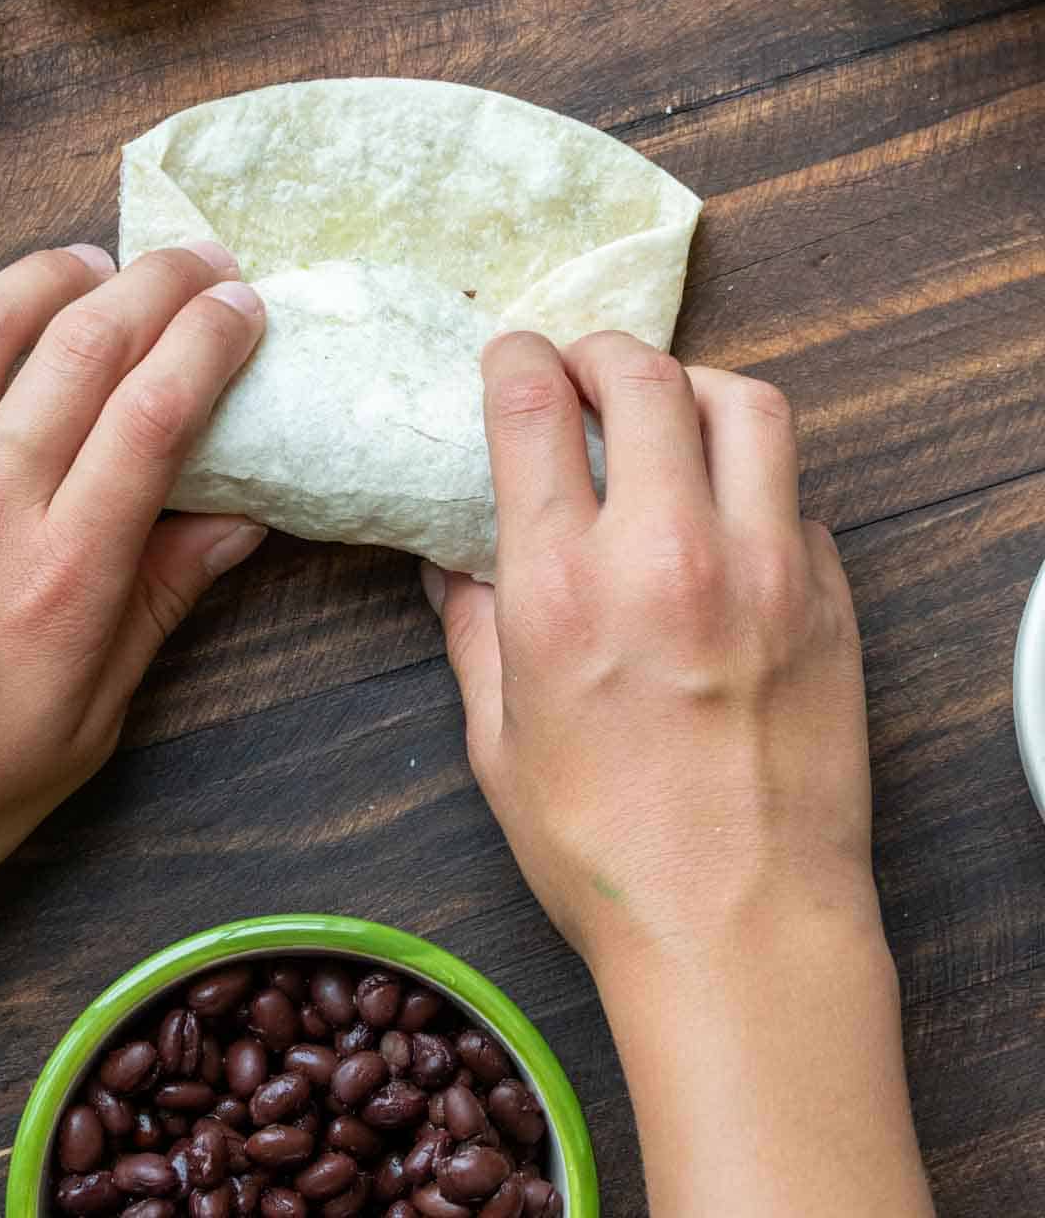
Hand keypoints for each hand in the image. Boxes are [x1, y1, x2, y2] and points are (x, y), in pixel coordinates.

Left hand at [0, 242, 265, 935]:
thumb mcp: (86, 723)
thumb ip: (156, 604)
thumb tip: (238, 522)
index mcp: (60, 573)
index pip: (156, 412)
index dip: (211, 339)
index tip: (245, 308)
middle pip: (85, 347)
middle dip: (158, 284)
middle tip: (199, 260)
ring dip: (50, 274)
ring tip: (95, 260)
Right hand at [423, 329, 872, 964]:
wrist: (744, 929)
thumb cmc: (607, 854)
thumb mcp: (497, 741)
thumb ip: (472, 630)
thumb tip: (451, 562)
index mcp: (564, 590)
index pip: (536, 407)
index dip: (518, 358)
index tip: (514, 356)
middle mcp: (667, 556)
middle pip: (645, 376)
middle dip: (602, 350)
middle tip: (586, 366)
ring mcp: (764, 570)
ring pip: (747, 405)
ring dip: (696, 386)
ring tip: (670, 409)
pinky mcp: (828, 598)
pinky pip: (797, 493)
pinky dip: (755, 479)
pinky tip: (728, 513)